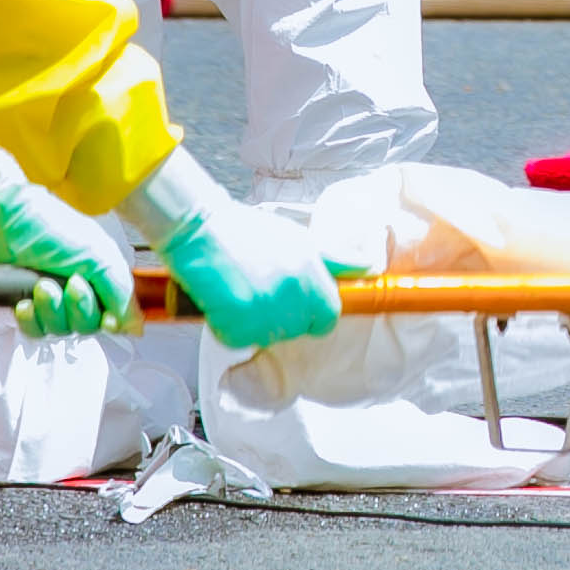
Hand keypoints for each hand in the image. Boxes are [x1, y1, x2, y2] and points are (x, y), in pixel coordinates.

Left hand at [0, 152, 139, 338]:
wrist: (2, 216)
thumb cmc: (49, 225)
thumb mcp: (96, 254)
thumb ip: (120, 291)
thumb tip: (138, 328)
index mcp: (101, 274)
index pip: (114, 314)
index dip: (110, 320)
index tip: (106, 318)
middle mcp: (78, 287)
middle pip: (87, 325)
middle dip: (78, 309)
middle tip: (69, 284)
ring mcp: (50, 297)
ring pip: (60, 329)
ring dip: (51, 311)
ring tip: (40, 285)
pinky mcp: (23, 302)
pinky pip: (34, 330)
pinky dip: (31, 320)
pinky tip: (24, 302)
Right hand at [121, 145, 353, 347]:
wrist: (199, 230)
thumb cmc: (246, 231)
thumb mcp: (297, 238)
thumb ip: (334, 259)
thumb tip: (370, 267)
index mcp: (311, 272)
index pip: (329, 314)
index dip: (315, 313)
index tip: (300, 306)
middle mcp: (293, 295)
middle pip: (298, 328)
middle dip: (282, 318)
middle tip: (260, 294)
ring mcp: (265, 313)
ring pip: (268, 336)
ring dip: (254, 324)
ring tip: (239, 294)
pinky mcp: (236, 326)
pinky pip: (238, 340)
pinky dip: (228, 328)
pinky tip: (222, 302)